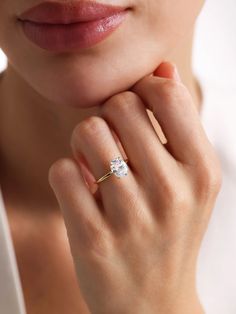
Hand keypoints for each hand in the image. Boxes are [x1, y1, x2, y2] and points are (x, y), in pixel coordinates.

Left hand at [48, 62, 221, 313]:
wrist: (152, 303)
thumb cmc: (170, 234)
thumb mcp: (190, 180)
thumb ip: (178, 122)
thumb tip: (162, 70)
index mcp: (201, 171)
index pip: (166, 94)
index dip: (142, 90)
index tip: (135, 107)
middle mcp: (172, 192)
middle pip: (118, 106)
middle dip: (108, 117)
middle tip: (112, 140)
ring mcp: (132, 217)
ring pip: (86, 132)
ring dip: (83, 143)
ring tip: (96, 165)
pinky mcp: (93, 237)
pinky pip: (62, 170)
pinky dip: (67, 175)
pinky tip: (83, 193)